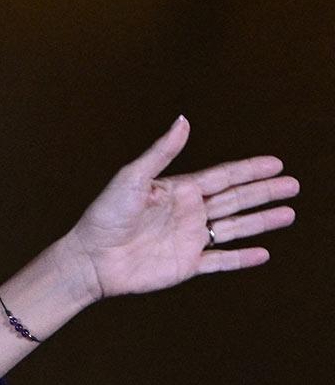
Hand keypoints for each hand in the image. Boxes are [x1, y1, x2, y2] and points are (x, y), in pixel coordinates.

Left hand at [64, 116, 296, 301]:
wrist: (90, 259)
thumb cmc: (104, 216)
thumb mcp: (133, 178)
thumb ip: (162, 152)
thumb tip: (183, 119)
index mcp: (178, 190)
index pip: (223, 177)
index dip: (250, 170)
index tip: (277, 164)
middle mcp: (187, 213)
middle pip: (236, 199)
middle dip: (265, 192)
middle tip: (294, 185)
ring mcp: (188, 239)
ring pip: (234, 228)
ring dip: (261, 221)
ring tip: (289, 214)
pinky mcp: (185, 265)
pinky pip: (220, 261)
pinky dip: (242, 258)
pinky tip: (264, 253)